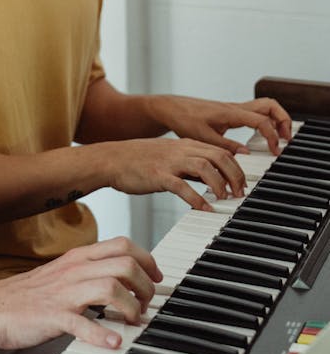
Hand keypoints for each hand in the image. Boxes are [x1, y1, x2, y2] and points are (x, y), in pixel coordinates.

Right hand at [0, 236, 159, 350]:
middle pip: (124, 264)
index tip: (155, 277)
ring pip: (110, 288)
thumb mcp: (64, 271)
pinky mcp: (53, 317)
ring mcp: (64, 293)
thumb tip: (123, 277)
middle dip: (145, 284)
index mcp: (77, 257)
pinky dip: (102, 334)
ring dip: (131, 307)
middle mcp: (74, 270)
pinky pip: (82, 324)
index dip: (147, 259)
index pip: (122, 245)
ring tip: (134, 320)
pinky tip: (114, 341)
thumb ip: (91, 270)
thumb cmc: (30, 294)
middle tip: (147, 303)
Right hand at [104, 136, 248, 209]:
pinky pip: (182, 186)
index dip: (236, 167)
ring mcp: (169, 161)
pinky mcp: (158, 175)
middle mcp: (180, 150)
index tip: (242, 184)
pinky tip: (204, 209)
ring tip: (225, 200)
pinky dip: (196, 198)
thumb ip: (189, 165)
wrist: (110, 159)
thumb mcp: (169, 157)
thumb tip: (211, 180)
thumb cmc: (139, 160)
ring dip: (220, 185)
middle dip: (235, 176)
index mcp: (185, 144)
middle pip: (218, 156)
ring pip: (204, 167)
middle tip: (239, 194)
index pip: (220, 150)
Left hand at [149, 95, 291, 154]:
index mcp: (230, 113)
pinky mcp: (231, 113)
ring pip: (264, 107)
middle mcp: (235, 108)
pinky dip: (266, 121)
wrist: (171, 109)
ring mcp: (234, 109)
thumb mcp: (203, 138)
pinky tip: (263, 137)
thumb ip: (226, 146)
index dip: (271, 135)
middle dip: (283, 120)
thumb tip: (247, 153)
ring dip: (276, 120)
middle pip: (270, 105)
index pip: (261, 120)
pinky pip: (255, 112)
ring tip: (280, 138)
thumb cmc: (184, 120)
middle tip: (286, 139)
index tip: (275, 151)